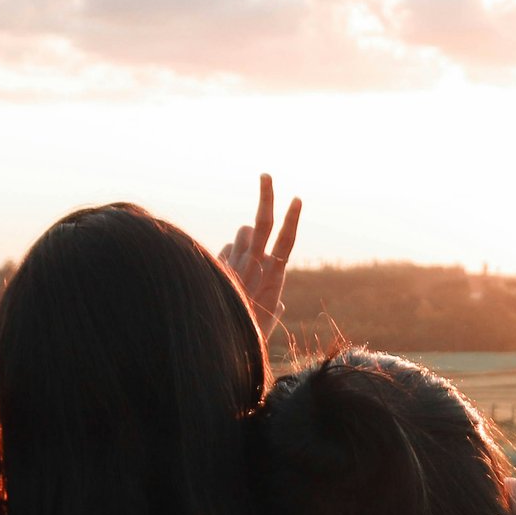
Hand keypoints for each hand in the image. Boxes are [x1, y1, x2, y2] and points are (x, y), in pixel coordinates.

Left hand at [218, 174, 302, 331]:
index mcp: (273, 277)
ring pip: (243, 233)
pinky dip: (230, 254)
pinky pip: (227, 249)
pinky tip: (227, 275)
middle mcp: (255, 266)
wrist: (219, 340)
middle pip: (263, 222)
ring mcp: (234, 264)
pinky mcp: (220, 267)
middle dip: (266, 197)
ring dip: (247, 236)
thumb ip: (276, 309)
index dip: (291, 218)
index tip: (296, 198)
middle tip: (265, 175)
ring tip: (245, 260)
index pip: (286, 240)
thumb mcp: (267, 322)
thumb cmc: (249, 334)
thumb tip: (280, 305)